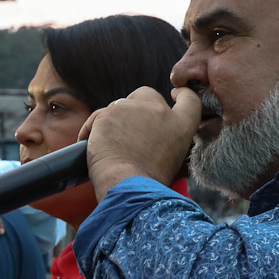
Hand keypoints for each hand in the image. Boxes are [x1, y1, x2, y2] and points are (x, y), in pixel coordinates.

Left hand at [79, 86, 201, 195]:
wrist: (128, 185)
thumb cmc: (147, 181)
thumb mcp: (172, 157)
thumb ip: (166, 137)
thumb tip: (149, 133)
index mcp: (181, 124)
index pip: (189, 100)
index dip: (181, 94)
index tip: (175, 93)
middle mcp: (159, 111)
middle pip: (146, 94)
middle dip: (135, 103)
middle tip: (126, 123)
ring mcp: (133, 109)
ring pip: (118, 106)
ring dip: (112, 120)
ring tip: (106, 145)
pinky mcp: (108, 114)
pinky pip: (96, 118)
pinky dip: (91, 129)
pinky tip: (88, 144)